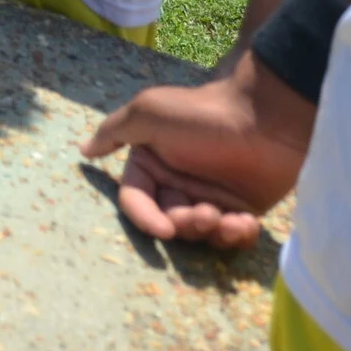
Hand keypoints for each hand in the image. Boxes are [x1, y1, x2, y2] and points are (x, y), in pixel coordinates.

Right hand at [80, 53, 313, 247]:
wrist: (266, 117)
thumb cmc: (202, 115)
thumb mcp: (149, 112)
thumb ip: (114, 131)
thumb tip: (83, 150)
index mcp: (152, 162)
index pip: (135, 200)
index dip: (145, 218)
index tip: (164, 227)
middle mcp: (177, 182)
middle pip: (168, 221)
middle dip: (186, 223)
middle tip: (207, 212)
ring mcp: (210, 197)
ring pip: (199, 234)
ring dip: (212, 232)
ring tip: (232, 219)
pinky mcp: (242, 210)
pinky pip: (231, 237)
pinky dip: (237, 237)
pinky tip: (247, 224)